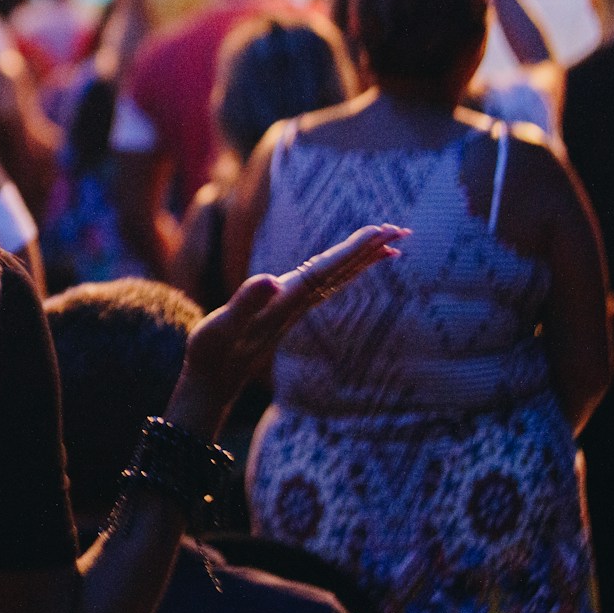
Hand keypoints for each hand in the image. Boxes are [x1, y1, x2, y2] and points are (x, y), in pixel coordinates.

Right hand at [170, 224, 406, 432]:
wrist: (212, 383)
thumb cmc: (212, 354)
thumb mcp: (223, 326)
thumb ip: (246, 303)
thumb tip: (270, 280)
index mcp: (285, 302)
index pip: (326, 270)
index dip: (353, 250)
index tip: (380, 231)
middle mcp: (295, 304)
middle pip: (339, 272)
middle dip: (369, 250)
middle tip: (401, 229)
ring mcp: (292, 309)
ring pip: (334, 279)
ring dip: (360, 260)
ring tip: (389, 244)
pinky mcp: (284, 311)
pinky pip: (321, 286)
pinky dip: (339, 271)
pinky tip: (346, 266)